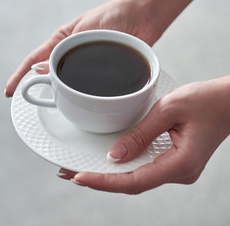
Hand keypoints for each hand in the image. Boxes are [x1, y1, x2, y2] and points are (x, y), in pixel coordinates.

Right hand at [5, 0, 165, 96]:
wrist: (144, 15)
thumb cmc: (114, 14)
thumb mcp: (83, 30)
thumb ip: (63, 50)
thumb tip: (39, 69)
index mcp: (62, 41)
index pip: (34, 60)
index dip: (20, 76)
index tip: (10, 92)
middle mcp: (72, 55)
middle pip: (48, 75)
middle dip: (37, 89)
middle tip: (29, 103)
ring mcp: (86, 66)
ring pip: (67, 85)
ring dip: (60, 96)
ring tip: (54, 107)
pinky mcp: (103, 74)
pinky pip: (89, 89)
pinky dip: (83, 98)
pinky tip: (81, 106)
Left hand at [58, 76, 229, 193]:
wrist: (228, 101)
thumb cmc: (205, 101)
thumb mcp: (168, 110)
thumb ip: (141, 134)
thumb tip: (115, 155)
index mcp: (180, 164)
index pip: (134, 181)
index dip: (104, 182)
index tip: (80, 177)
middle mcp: (178, 173)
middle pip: (131, 184)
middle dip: (99, 180)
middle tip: (69, 172)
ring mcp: (176, 170)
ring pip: (136, 179)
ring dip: (108, 175)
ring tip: (80, 170)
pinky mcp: (172, 162)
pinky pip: (143, 169)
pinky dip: (122, 168)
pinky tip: (106, 163)